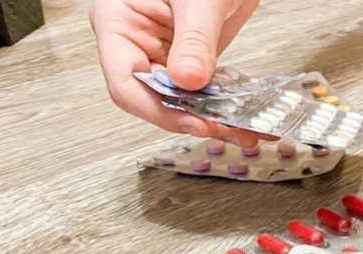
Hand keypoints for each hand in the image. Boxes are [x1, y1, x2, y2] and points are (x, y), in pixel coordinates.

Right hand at [90, 0, 260, 146]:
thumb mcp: (199, 1)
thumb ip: (194, 41)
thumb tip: (189, 81)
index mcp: (118, 21)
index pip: (125, 82)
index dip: (158, 109)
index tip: (192, 121)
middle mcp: (136, 41)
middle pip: (153, 98)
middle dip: (190, 119)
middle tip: (225, 130)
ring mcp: (163, 51)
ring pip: (180, 100)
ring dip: (212, 119)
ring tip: (243, 131)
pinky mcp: (190, 57)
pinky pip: (201, 90)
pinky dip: (223, 106)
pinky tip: (244, 119)